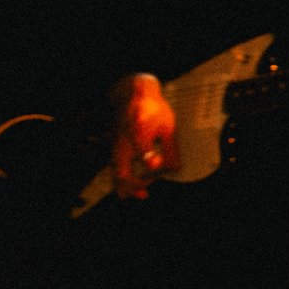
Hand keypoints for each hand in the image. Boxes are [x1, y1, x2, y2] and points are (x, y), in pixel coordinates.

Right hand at [110, 74, 175, 198]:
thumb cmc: (153, 109)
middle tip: (145, 192)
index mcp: (139, 130)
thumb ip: (171, 149)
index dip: (150, 160)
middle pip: (122, 169)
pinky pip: (114, 167)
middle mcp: (124, 140)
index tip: (157, 168)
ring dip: (126, 185)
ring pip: (115, 171)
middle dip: (134, 184)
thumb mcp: (168, 126)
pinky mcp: (115, 147)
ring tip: (140, 193)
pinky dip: (120, 179)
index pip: (142, 150)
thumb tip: (174, 169)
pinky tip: (127, 189)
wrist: (135, 95)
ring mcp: (116, 144)